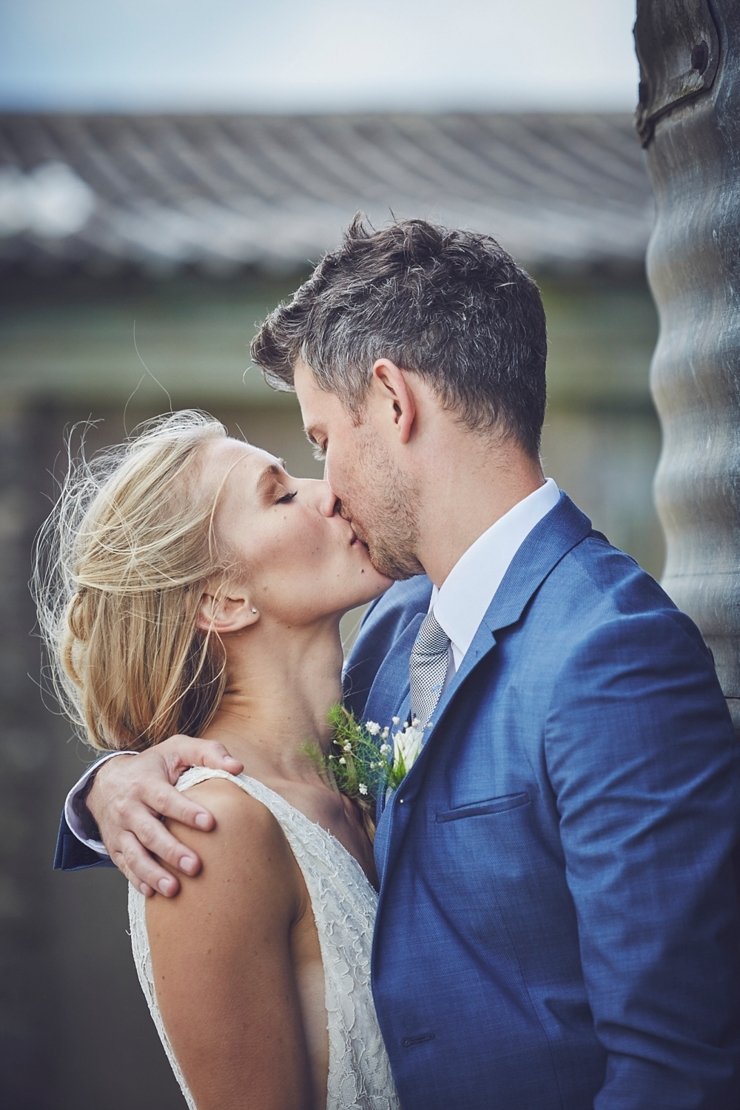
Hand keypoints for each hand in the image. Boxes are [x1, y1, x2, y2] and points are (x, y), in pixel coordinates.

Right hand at [87, 736, 243, 897]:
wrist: (106, 781)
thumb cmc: (153, 765)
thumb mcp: (177, 749)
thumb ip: (208, 753)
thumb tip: (238, 767)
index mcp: (146, 784)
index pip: (166, 799)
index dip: (186, 812)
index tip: (209, 823)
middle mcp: (130, 809)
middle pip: (150, 832)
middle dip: (172, 851)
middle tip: (196, 867)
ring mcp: (120, 831)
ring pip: (134, 855)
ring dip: (153, 873)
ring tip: (174, 889)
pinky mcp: (115, 848)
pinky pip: (125, 866)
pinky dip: (137, 880)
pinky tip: (153, 894)